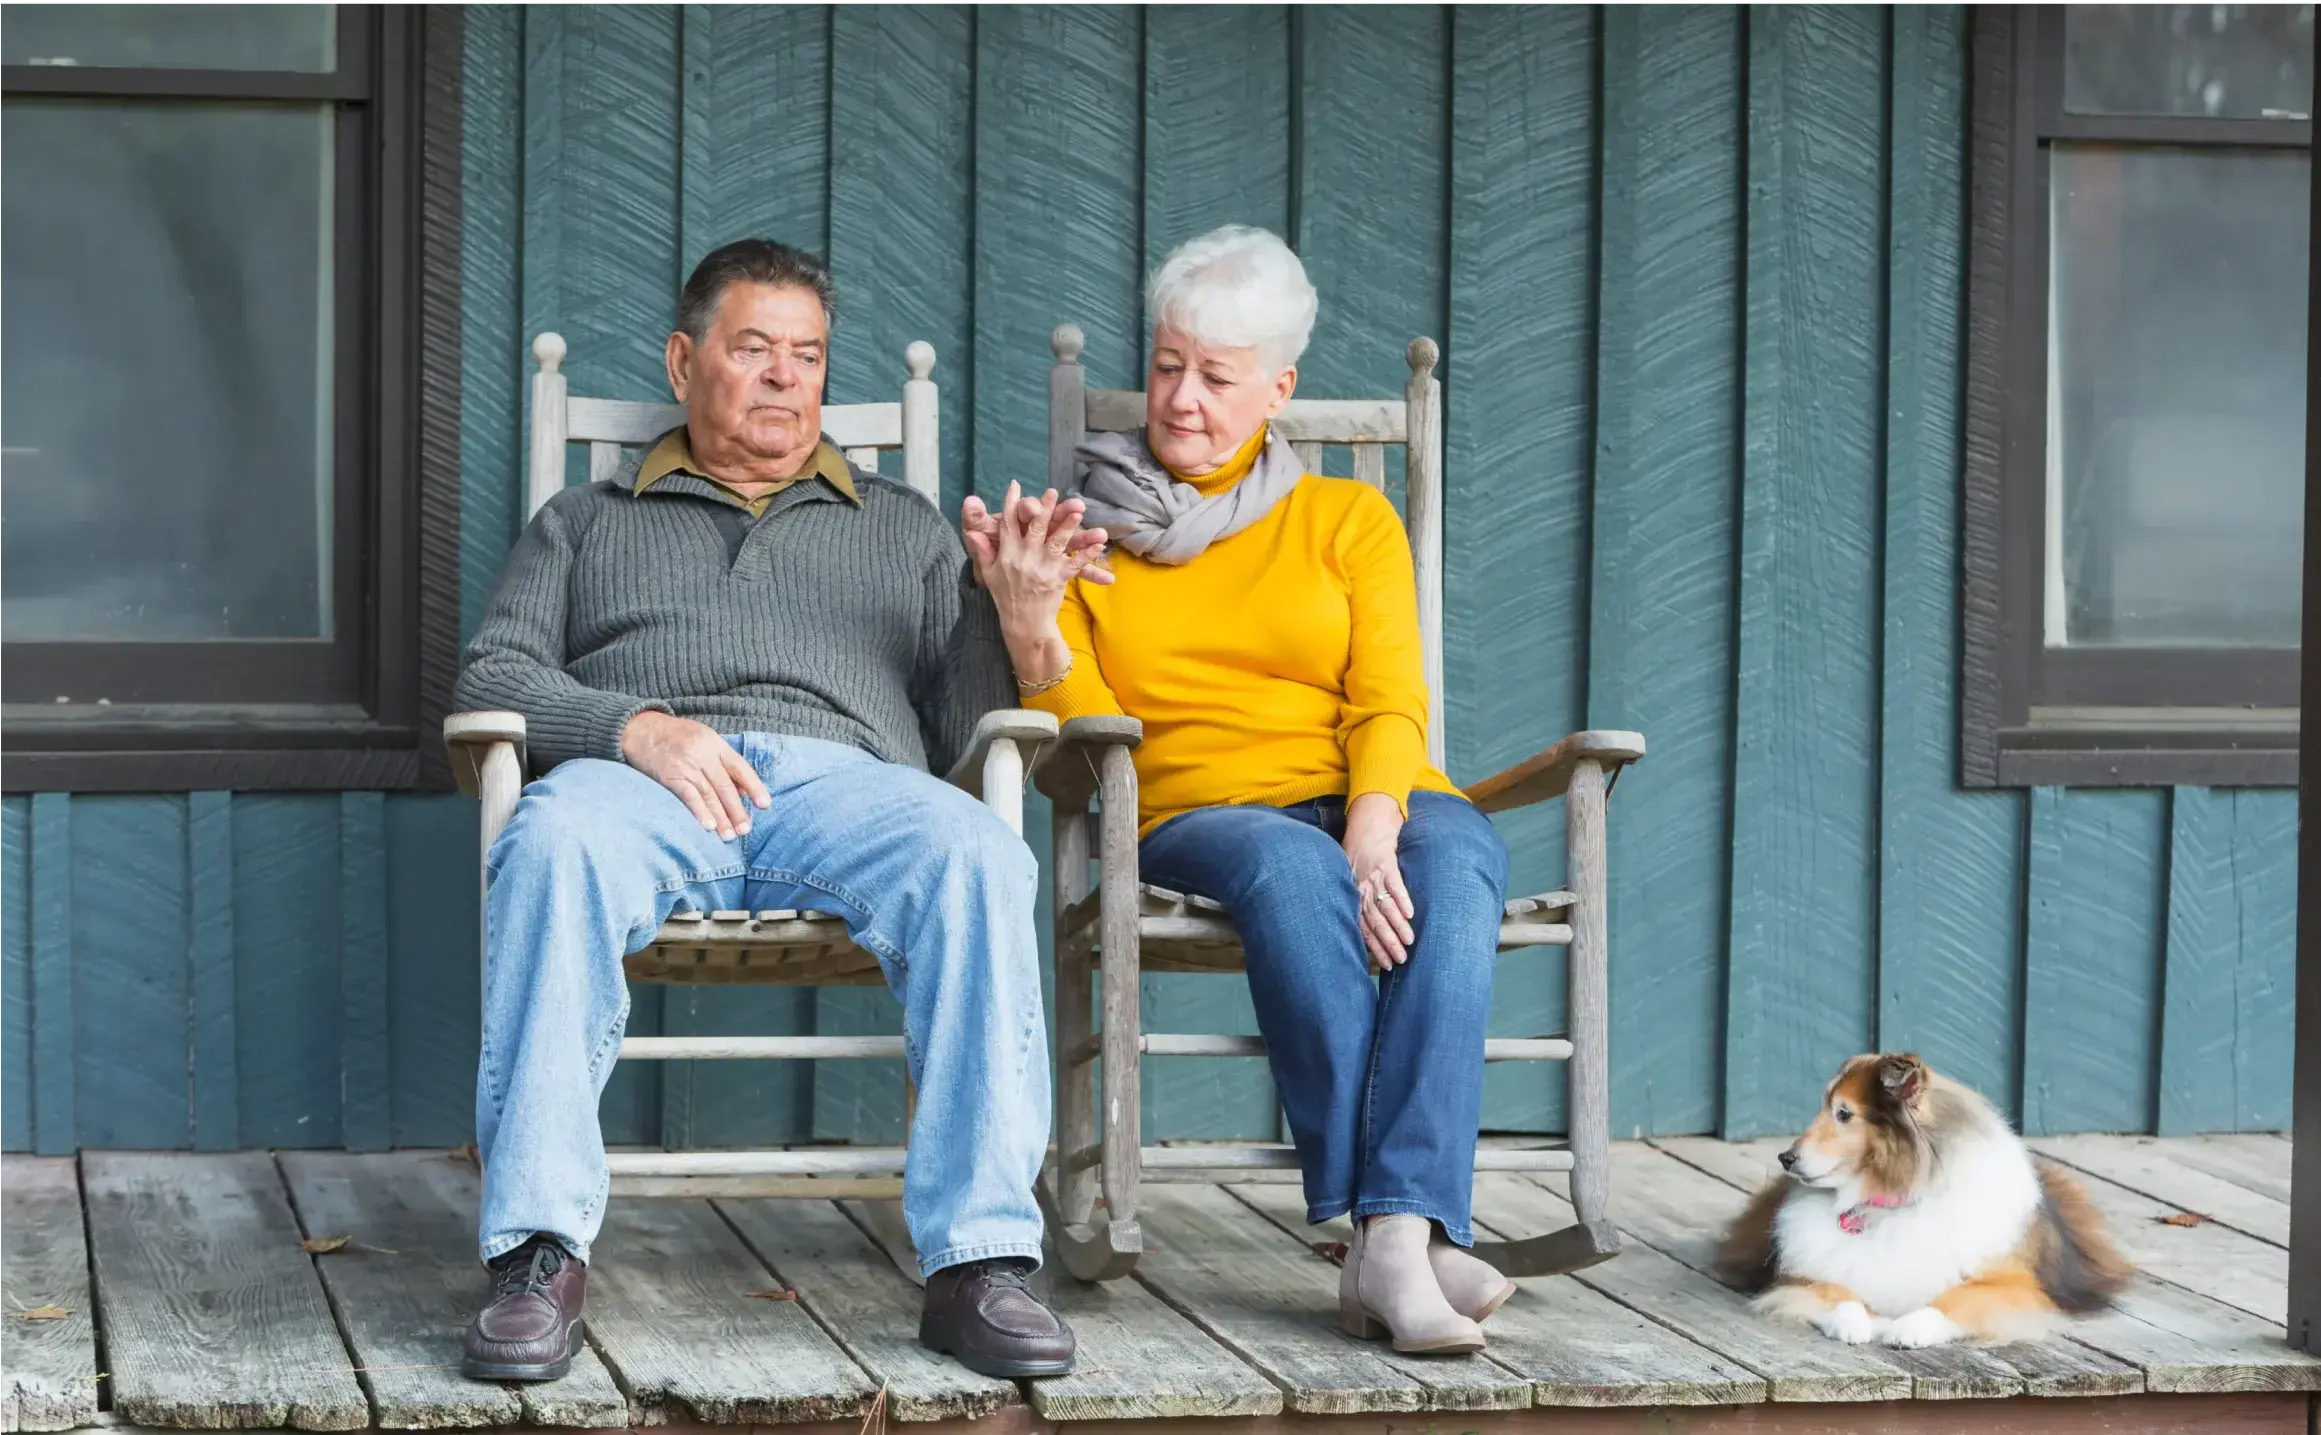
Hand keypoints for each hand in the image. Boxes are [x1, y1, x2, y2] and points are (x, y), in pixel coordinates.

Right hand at [619, 711, 770, 840]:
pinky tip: (708, 826)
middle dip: (737, 810)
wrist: (641, 729)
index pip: (740, 768)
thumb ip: (724, 763)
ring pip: (708, 795)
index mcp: (716, 745)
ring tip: (729, 836)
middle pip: (725, 786)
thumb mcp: (705, 740)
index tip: (765, 805)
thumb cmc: (678, 737)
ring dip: (720, 818)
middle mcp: (703, 754)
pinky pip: (688, 796)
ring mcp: (686, 765)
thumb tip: (743, 791)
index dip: (754, 787)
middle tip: (746, 830)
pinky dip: (699, 812)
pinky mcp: (669, 776)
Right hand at [962, 482, 1112, 681]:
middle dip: (1045, 508)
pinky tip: (1099, 544)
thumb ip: (982, 549)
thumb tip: (970, 531)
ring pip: (1058, 541)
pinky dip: (1088, 554)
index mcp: (1007, 553)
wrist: (1022, 623)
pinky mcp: (1059, 579)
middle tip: (1052, 491)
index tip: (1015, 486)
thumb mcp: (987, 572)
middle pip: (1036, 527)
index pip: (1008, 523)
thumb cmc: (1004, 595)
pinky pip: (1076, 564)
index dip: (1010, 504)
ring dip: (1069, 525)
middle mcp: (1025, 557)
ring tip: (1078, 510)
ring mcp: (1043, 568)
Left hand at [1343, 793, 1414, 970]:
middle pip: (1374, 921)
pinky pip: (1394, 883)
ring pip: (1385, 906)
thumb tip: (1369, 931)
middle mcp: (1360, 889)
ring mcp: (1372, 876)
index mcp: (1353, 896)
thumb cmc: (1360, 856)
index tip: (1387, 965)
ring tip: (1410, 942)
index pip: (1364, 928)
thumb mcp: (1353, 880)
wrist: (1367, 825)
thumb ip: (1360, 902)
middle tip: (1401, 960)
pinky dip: (1402, 899)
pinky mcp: (1385, 862)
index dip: (1376, 947)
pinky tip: (1411, 913)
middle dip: (1388, 942)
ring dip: (1398, 925)